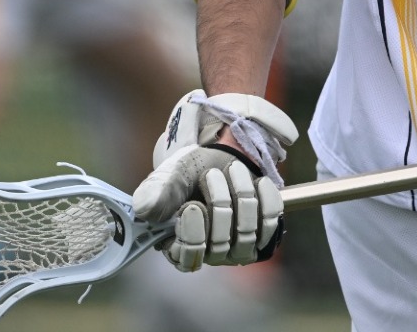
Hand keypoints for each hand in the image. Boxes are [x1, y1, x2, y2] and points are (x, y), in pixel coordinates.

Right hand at [130, 91, 297, 270]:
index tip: (192, 205)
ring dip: (241, 193)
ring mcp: (238, 246)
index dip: (192, 234)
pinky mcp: (262, 232)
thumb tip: (145, 211)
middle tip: (212, 174)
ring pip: (247, 232)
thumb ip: (159, 192)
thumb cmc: (189, 172)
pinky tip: (256, 181)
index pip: (188, 257)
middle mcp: (209, 254)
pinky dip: (265, 196)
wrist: (219, 158)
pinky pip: (271, 220)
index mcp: (178, 246)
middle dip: (218, 201)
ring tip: (232, 170)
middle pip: (221, 244)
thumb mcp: (171, 175)